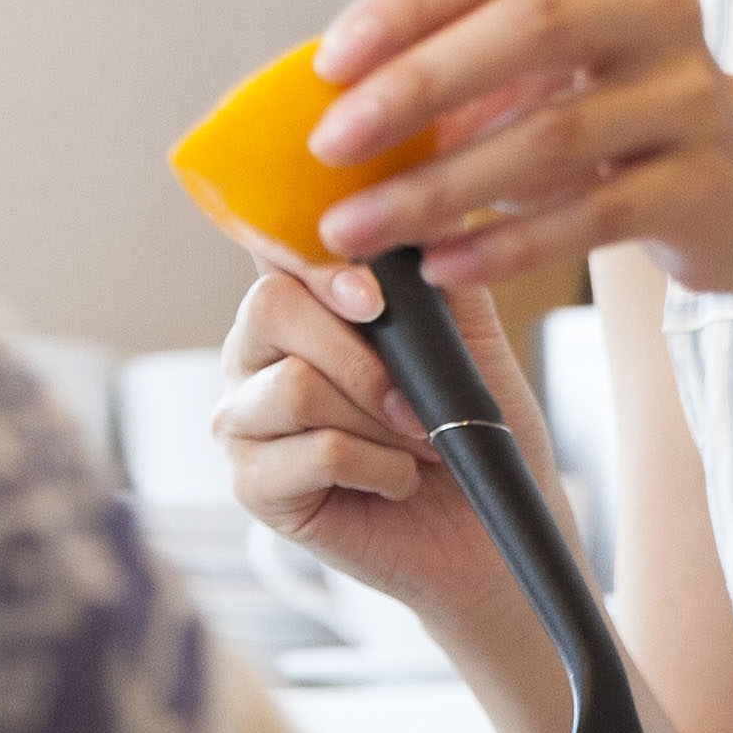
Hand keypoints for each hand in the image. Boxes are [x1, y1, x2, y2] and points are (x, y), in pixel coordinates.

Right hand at [210, 252, 558, 670]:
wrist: (489, 531)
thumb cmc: (472, 430)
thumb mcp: (466, 334)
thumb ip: (434, 267)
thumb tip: (419, 201)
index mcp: (297, 304)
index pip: (271, 244)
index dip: (314, 253)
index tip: (373, 293)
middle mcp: (253, 353)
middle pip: (270, 308)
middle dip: (360, 353)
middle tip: (416, 397)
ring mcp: (243, 421)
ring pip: (294, 385)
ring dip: (377, 419)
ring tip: (414, 445)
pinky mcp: (252, 486)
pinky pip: (314, 451)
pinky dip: (378, 467)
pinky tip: (397, 482)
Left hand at [298, 0, 732, 295]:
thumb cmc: (612, 112)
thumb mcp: (542, 69)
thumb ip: (454, 71)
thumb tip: (328, 106)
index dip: (407, 0)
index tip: (329, 62)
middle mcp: (653, 10)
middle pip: (529, 27)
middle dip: (416, 87)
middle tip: (331, 146)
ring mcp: (687, 94)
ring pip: (555, 133)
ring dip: (441, 186)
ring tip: (360, 230)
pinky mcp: (703, 182)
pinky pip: (592, 215)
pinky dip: (506, 245)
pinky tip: (442, 266)